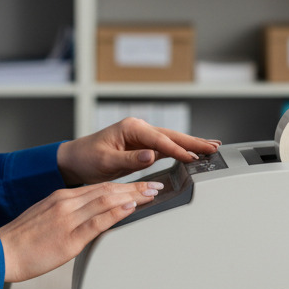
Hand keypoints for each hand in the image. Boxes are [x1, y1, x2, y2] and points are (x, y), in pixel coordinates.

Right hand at [0, 180, 163, 282]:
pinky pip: (97, 221)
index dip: (123, 185)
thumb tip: (87, 216)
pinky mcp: (69, 237)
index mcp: (61, 198)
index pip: (99, 187)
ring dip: (132, 196)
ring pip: (106, 201)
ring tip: (151, 194)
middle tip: (156, 184)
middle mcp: (66, 203)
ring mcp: (68, 218)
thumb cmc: (20, 241)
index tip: (140, 185)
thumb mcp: (45, 218)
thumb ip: (67, 214)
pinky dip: (116, 212)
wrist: (0, 253)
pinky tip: (131, 208)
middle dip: (134, 187)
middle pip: (107, 190)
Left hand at [56, 117, 220, 185]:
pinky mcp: (141, 148)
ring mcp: (141, 138)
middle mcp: (138, 129)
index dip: (178, 149)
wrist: (74, 160)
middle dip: (194, 142)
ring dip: (191, 144)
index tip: (194, 158)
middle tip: (214, 147)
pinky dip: (180, 150)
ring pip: (171, 141)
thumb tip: (151, 155)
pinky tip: (192, 153)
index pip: (160, 140)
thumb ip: (129, 159)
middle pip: (171, 136)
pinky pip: (165, 148)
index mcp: (131, 128)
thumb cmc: (86, 158)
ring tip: (211, 147)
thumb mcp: (106, 160)